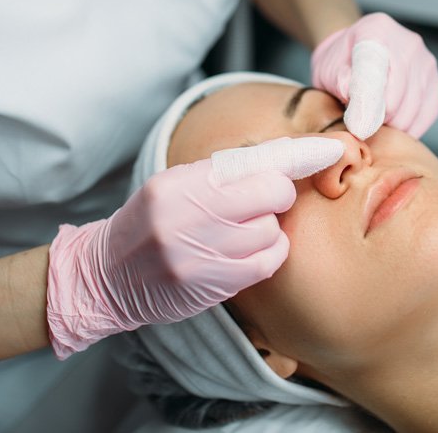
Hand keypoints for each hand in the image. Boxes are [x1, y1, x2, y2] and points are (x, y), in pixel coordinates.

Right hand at [46, 136, 343, 357]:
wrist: (109, 275)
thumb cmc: (153, 220)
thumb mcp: (178, 182)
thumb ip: (227, 170)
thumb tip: (285, 154)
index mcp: (182, 182)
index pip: (252, 161)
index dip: (297, 156)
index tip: (328, 151)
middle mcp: (189, 215)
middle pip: (271, 193)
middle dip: (278, 194)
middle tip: (265, 199)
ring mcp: (200, 254)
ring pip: (271, 230)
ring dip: (267, 228)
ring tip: (241, 229)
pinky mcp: (211, 286)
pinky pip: (267, 263)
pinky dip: (268, 253)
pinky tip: (248, 250)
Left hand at [311, 12, 437, 139]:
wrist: (357, 52)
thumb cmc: (341, 61)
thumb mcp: (328, 68)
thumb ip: (339, 81)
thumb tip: (357, 105)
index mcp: (376, 30)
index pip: (373, 68)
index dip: (366, 102)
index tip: (358, 129)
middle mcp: (408, 43)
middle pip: (396, 94)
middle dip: (376, 118)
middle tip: (359, 122)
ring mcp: (427, 62)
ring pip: (411, 109)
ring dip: (391, 125)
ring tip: (373, 119)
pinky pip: (426, 115)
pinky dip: (409, 128)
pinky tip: (393, 125)